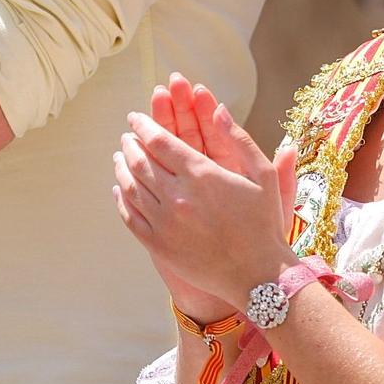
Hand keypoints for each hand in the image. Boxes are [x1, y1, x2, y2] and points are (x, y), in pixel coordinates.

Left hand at [111, 97, 299, 306]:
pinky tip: (120, 189)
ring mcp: (165, 223)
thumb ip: (239, 139)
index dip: (144, 125)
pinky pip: (130, 216)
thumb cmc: (264, 223)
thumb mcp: (262, 175)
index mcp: (202, 174)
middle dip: (131, 144)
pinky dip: (121, 199)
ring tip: (120, 157)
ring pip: (131, 187)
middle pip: (140, 161)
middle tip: (127, 137)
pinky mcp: (159, 245)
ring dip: (122, 168)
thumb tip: (218, 109)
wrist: (256, 275)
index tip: (136, 118)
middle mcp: (177, 196)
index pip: (160, 141)